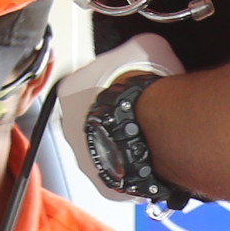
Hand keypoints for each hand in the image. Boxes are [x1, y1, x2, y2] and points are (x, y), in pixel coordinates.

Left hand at [52, 35, 182, 195]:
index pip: (85, 84)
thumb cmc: (146, 91)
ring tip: (147, 136)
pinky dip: (134, 168)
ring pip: (105, 149)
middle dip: (112, 117)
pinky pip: (120, 175)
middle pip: (92, 120)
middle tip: (137, 112)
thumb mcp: (147, 47)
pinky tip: (151, 157)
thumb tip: (150, 45)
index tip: (126, 85)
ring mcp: (86, 159)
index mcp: (69, 91)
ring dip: (122, 144)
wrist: (160, 128)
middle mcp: (70, 128)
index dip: (110, 84)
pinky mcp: (107, 184)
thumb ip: (140, 46)